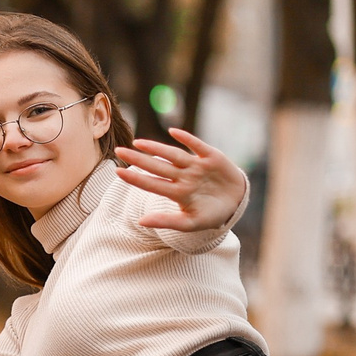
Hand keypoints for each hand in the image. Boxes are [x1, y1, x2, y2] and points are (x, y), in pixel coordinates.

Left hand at [119, 128, 247, 233]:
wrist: (238, 203)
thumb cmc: (211, 214)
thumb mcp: (190, 223)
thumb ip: (167, 221)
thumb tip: (140, 222)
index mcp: (177, 192)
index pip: (152, 184)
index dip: (135, 178)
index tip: (118, 172)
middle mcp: (183, 177)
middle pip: (158, 166)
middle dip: (139, 159)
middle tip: (119, 151)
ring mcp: (197, 166)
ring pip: (173, 155)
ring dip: (157, 148)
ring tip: (138, 143)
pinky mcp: (212, 157)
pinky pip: (198, 146)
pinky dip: (187, 139)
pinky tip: (173, 132)